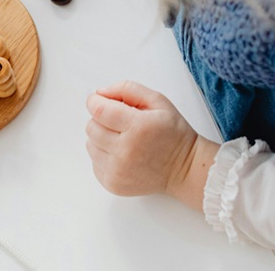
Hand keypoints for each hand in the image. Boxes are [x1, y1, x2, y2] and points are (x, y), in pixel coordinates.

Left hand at [85, 81, 218, 206]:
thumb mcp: (158, 100)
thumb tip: (100, 93)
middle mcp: (126, 151)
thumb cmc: (172, 132)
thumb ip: (128, 89)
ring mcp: (118, 171)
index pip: (99, 110)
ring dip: (101, 138)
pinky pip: (94, 163)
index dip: (95, 101)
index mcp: (138, 126)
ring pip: (90, 145)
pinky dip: (104, 156)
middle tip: (119, 122)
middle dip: (101, 120)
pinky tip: (122, 155)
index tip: (99, 101)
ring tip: (122, 139)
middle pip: (91, 127)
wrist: (184, 169)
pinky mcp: (113, 184)